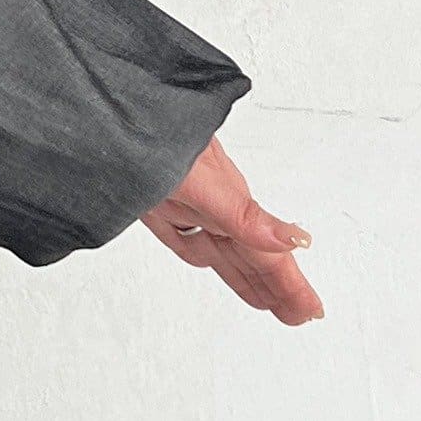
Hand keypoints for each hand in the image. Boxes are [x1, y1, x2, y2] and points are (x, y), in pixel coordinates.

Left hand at [141, 135, 322, 325]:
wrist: (108, 105)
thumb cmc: (149, 134)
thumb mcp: (200, 181)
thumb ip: (245, 216)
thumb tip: (298, 239)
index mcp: (227, 197)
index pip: (264, 254)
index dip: (289, 285)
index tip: (312, 312)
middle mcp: (209, 199)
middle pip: (247, 254)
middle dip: (274, 286)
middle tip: (297, 315)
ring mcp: (181, 197)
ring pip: (217, 246)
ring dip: (243, 274)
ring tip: (264, 300)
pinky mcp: (152, 196)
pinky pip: (181, 231)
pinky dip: (198, 249)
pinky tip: (204, 256)